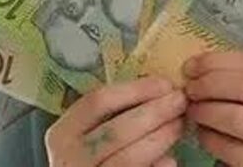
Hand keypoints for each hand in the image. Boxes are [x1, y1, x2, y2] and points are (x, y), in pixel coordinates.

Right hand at [45, 76, 185, 166]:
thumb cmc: (91, 152)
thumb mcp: (90, 131)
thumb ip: (115, 113)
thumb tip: (161, 90)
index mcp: (63, 133)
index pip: (97, 102)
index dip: (136, 90)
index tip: (165, 84)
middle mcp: (69, 158)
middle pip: (117, 130)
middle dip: (155, 113)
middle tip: (180, 102)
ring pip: (129, 158)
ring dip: (161, 138)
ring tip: (179, 125)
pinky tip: (171, 159)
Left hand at [184, 51, 242, 166]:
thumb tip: (202, 65)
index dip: (217, 61)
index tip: (191, 65)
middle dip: (208, 84)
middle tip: (189, 89)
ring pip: (235, 117)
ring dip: (205, 111)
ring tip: (194, 111)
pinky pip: (231, 149)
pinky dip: (210, 138)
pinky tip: (204, 134)